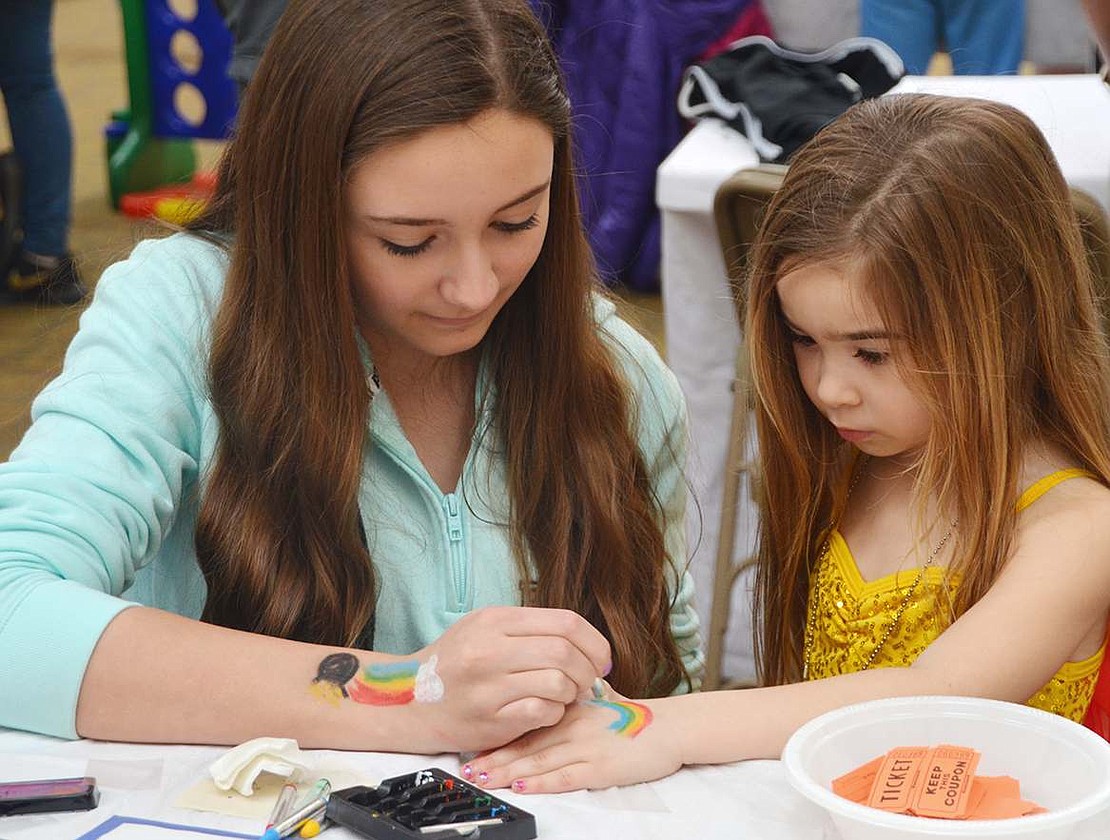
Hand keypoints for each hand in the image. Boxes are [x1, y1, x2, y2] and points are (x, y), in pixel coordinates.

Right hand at [410, 606, 610, 751]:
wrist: (407, 701)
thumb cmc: (454, 663)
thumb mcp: (484, 629)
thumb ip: (528, 630)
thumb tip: (582, 640)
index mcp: (495, 620)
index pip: (565, 622)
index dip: (594, 642)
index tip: (601, 658)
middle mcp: (490, 648)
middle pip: (565, 652)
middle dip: (587, 670)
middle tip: (588, 682)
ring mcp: (488, 685)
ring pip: (557, 682)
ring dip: (570, 693)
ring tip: (563, 696)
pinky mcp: (489, 720)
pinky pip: (542, 712)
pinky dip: (554, 713)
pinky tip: (545, 711)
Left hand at [464, 692, 683, 791]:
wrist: (669, 726)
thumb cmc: (634, 718)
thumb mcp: (598, 703)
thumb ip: (572, 705)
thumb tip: (550, 698)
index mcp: (569, 711)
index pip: (525, 724)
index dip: (497, 737)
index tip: (473, 747)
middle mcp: (572, 726)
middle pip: (524, 744)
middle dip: (493, 758)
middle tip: (466, 768)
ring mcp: (586, 747)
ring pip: (539, 760)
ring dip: (508, 771)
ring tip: (482, 779)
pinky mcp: (601, 767)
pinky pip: (566, 776)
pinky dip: (542, 781)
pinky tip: (524, 785)